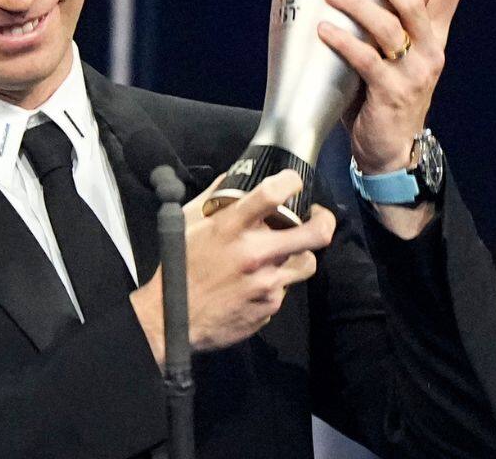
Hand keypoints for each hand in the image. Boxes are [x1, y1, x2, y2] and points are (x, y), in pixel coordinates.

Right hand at [131, 171, 335, 363]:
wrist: (172, 318)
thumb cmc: (177, 266)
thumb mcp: (188, 223)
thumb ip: (214, 198)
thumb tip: (233, 178)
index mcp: (230, 228)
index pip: (272, 194)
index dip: (291, 182)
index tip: (293, 183)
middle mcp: (254, 254)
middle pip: (314, 234)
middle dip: (324, 221)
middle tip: (318, 217)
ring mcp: (266, 283)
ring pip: (306, 263)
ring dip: (298, 255)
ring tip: (282, 254)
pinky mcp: (269, 307)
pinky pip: (284, 289)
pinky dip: (274, 283)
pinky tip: (254, 284)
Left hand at [317, 0, 463, 173]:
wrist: (389, 147)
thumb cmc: (382, 94)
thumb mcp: (392, 55)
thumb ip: (380, 25)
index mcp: (434, 36)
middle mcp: (431, 49)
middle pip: (415, 2)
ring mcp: (414, 72)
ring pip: (390, 28)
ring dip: (358, 5)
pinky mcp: (392, 93)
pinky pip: (366, 61)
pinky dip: (343, 42)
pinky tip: (323, 29)